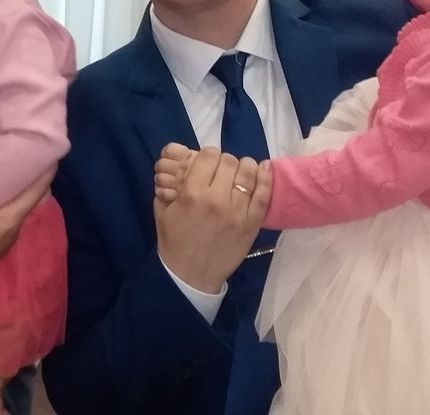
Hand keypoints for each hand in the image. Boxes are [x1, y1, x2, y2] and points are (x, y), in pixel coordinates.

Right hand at [0, 165, 54, 294]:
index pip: (34, 195)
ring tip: (9, 172)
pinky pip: (3, 218)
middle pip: (25, 201)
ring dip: (12, 193)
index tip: (53, 159)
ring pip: (12, 210)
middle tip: (27, 159)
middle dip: (27, 181)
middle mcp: (12, 232)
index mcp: (10, 222)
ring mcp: (3, 241)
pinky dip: (1, 203)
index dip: (45, 176)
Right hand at [154, 143, 271, 293]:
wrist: (189, 275)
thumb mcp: (163, 208)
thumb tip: (185, 160)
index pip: (208, 155)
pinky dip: (266, 178)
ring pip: (248, 173)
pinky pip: (264, 195)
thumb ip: (172, 182)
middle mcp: (216, 199)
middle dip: (224, 162)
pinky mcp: (252, 224)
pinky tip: (264, 168)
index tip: (207, 164)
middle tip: (221, 172)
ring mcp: (238, 211)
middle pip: (229, 161)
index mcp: (192, 193)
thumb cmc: (174, 241)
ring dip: (245, 167)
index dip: (207, 156)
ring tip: (241, 171)